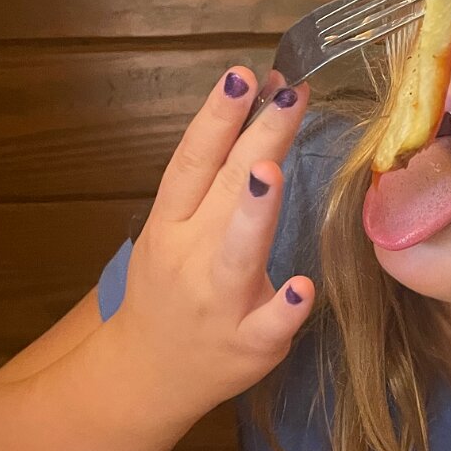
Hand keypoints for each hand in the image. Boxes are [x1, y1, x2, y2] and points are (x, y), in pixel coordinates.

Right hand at [100, 67, 314, 415]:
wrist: (146, 375)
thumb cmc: (172, 288)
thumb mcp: (175, 229)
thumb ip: (216, 178)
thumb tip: (261, 105)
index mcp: (172, 222)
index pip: (193, 160)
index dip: (217, 117)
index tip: (242, 75)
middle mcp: (191, 256)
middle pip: (222, 191)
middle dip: (255, 141)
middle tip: (288, 97)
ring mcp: (219, 302)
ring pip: (237, 253)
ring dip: (253, 213)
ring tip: (271, 173)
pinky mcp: (249, 344)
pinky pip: (268, 324)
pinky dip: (284, 306)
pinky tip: (304, 285)